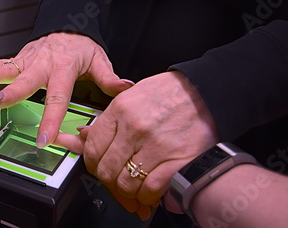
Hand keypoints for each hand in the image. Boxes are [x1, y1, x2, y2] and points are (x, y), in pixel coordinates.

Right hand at [0, 32, 132, 147]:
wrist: (68, 23)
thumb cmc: (82, 45)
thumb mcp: (99, 59)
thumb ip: (109, 78)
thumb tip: (125, 89)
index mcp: (64, 68)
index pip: (57, 97)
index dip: (51, 119)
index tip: (44, 138)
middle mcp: (43, 63)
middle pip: (27, 80)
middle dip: (12, 92)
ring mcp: (29, 59)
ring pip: (9, 68)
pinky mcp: (20, 58)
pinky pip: (1, 62)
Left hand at [57, 71, 218, 216]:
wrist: (203, 91)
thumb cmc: (169, 93)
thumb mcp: (132, 96)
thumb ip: (108, 119)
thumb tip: (84, 136)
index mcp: (121, 109)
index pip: (92, 148)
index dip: (92, 165)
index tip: (98, 169)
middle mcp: (135, 127)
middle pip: (107, 170)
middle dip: (109, 182)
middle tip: (116, 183)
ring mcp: (156, 144)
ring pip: (126, 183)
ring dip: (128, 193)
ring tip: (134, 189)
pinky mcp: (177, 159)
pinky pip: (150, 189)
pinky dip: (147, 197)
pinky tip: (149, 193)